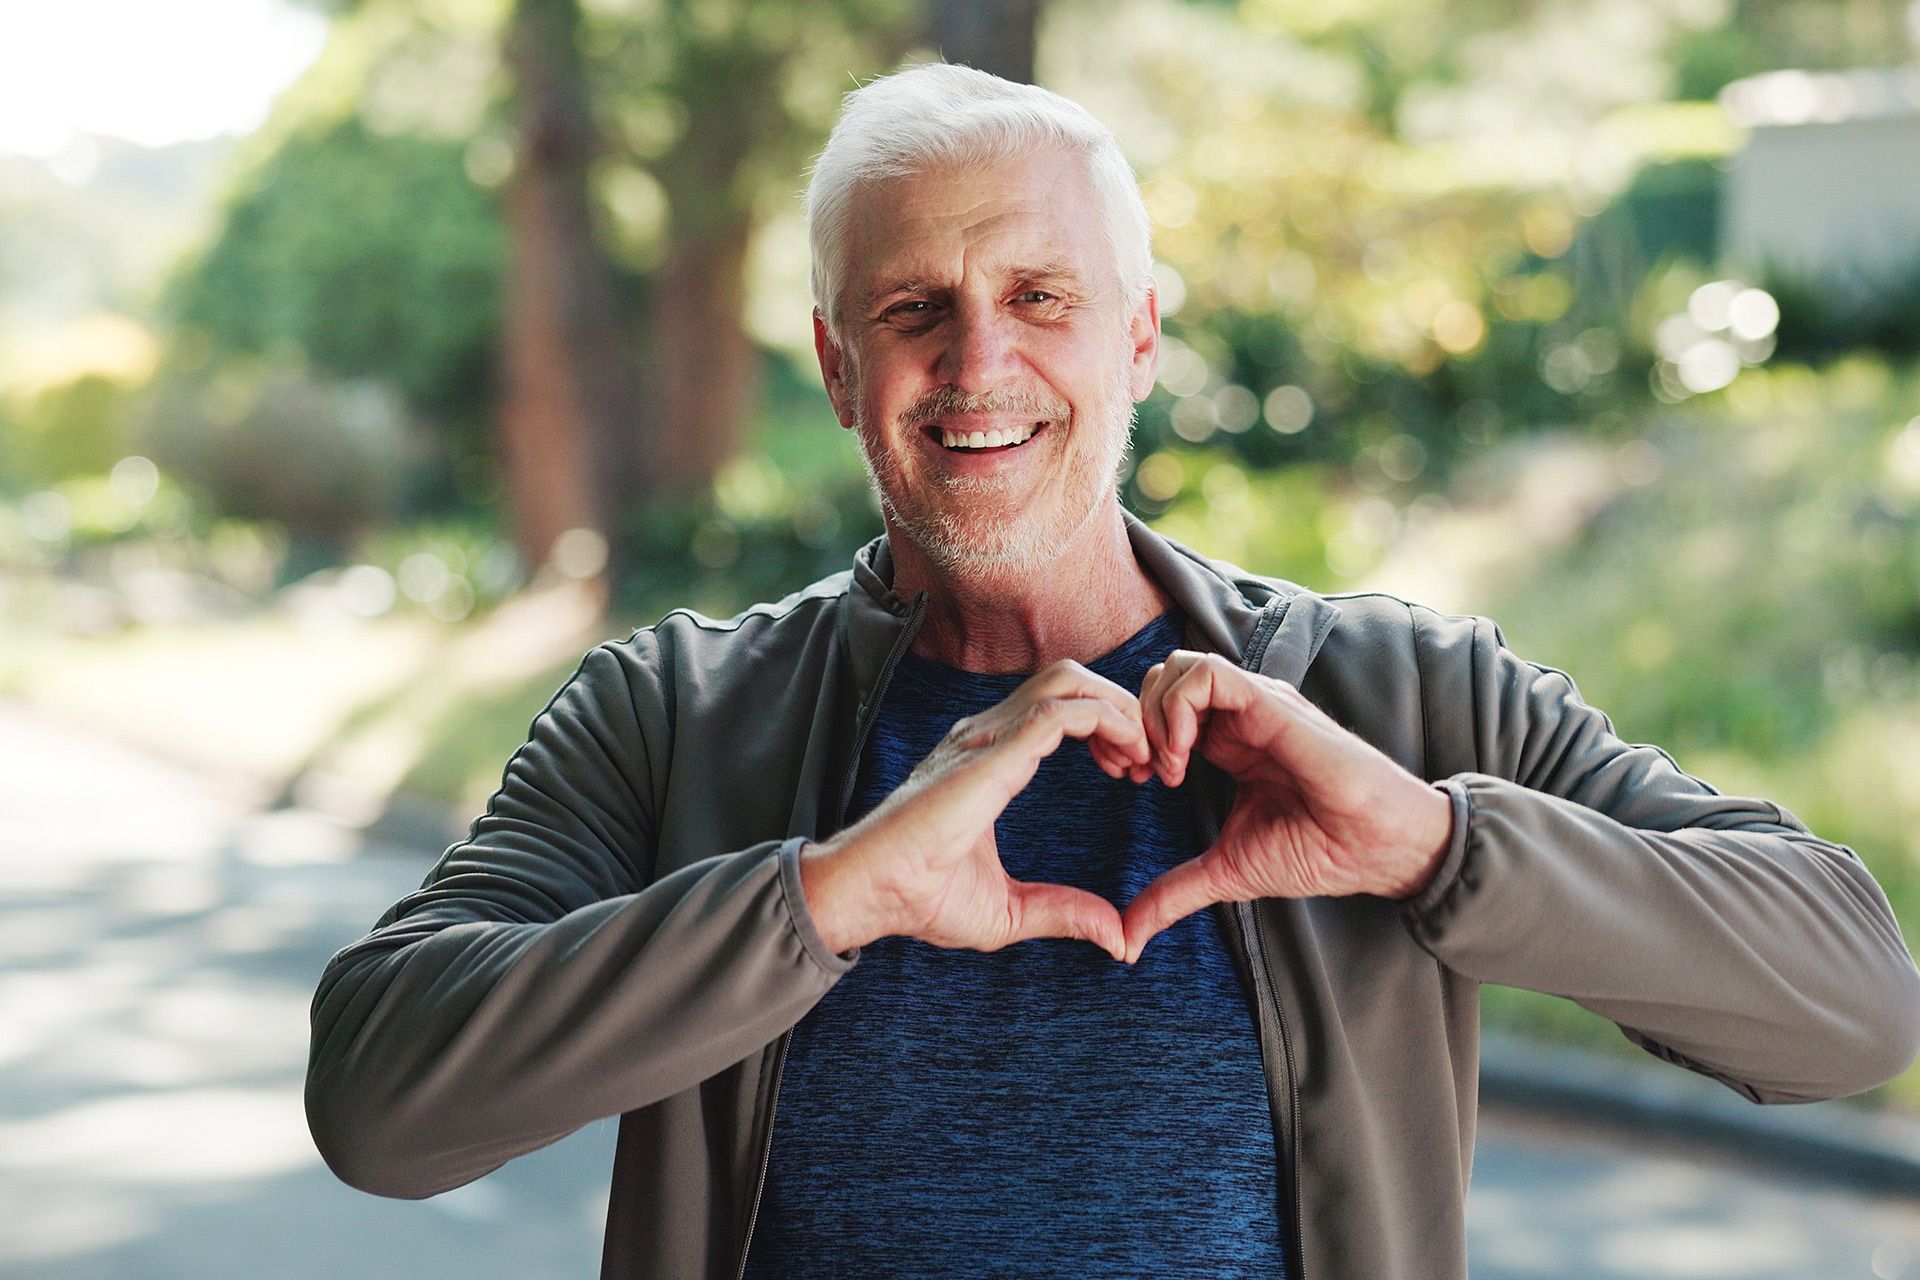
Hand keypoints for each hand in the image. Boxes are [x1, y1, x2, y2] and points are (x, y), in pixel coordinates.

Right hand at [800, 660, 1150, 959]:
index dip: (1106, 726)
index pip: (1058, 706)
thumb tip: (1118, 940)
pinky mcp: (991, 753)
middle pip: (1069, 679)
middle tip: (1146, 761)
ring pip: (1068, 681)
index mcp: (989, 757)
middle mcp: (987, 735)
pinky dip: (1105, 722)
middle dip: (1120, 708)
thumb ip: (1064, 914)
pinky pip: (1061, 712)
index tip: (1130, 771)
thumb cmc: (919, 898)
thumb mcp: (1010, 911)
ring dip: (1118, 709)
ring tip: (1139, 756)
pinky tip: (1124, 759)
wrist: (870, 893)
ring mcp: (986, 737)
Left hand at [1121, 651, 1451, 963]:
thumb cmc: (1318, 851)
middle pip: (1160, 677)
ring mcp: (1255, 704)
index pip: (1161, 708)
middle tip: (1141, 774)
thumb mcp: (1226, 872)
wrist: (1375, 849)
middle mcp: (1239, 716)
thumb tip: (1129, 938)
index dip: (1134, 739)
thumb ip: (1174, 893)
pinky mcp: (1271, 703)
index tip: (1135, 783)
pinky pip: (1208, 674)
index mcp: (1229, 743)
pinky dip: (1177, 709)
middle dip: (1133, 721)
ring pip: (1178, 666)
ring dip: (1154, 715)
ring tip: (1167, 767)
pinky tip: (1184, 757)